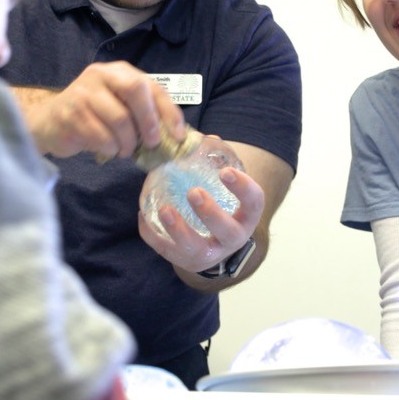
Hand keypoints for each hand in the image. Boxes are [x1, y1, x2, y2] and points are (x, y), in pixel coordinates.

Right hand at [17, 61, 185, 158]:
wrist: (48, 122)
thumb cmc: (92, 115)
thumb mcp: (118, 105)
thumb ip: (141, 112)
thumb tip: (173, 135)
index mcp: (118, 71)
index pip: (151, 86)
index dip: (168, 111)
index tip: (178, 135)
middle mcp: (101, 75)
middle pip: (136, 91)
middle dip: (149, 121)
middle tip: (152, 142)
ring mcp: (83, 93)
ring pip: (120, 120)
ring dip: (127, 142)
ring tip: (124, 150)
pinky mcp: (70, 113)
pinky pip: (102, 137)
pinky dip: (110, 149)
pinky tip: (107, 150)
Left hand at [137, 165, 263, 274]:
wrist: (213, 246)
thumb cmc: (221, 208)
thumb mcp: (225, 190)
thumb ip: (216, 165)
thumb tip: (207, 138)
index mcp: (246, 217)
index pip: (254, 203)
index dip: (243, 188)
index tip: (225, 172)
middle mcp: (232, 239)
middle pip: (227, 231)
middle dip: (210, 213)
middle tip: (193, 192)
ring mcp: (209, 254)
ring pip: (195, 248)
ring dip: (179, 229)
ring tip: (165, 210)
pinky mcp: (185, 261)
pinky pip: (167, 251)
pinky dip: (153, 234)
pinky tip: (144, 214)